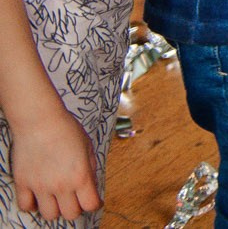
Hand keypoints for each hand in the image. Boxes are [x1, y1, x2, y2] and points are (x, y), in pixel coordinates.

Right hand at [9, 103, 100, 220]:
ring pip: (49, 215)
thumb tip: (91, 185)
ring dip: (55, 209)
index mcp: (80, 176)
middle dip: (76, 208)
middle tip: (75, 199)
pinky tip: (38, 196)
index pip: (90, 205)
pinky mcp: (23, 183)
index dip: (94, 204)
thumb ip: (90, 168)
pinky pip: (26, 206)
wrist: (40, 121)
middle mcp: (61, 185)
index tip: (94, 200)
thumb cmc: (66, 129)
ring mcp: (40, 186)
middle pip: (70, 214)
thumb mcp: (88, 147)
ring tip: (56, 198)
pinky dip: (33, 205)